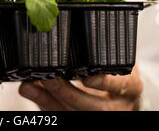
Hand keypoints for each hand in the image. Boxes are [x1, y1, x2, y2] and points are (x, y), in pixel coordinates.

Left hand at [19, 66, 142, 110]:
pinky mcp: (80, 117)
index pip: (118, 85)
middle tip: (50, 77)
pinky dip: (43, 103)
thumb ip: (98, 54)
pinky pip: (61, 115)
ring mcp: (99, 114)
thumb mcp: (114, 60)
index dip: (102, 82)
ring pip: (74, 114)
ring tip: (30, 85)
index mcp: (128, 86)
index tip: (87, 77)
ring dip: (49, 100)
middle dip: (68, 93)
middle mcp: (117, 105)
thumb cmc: (116, 71)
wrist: (122, 95)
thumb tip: (66, 40)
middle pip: (92, 107)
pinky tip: (30, 90)